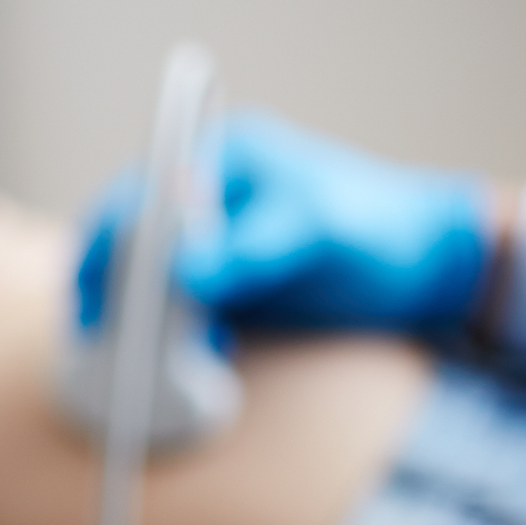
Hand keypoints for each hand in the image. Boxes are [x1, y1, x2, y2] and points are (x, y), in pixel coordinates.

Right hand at [78, 111, 491, 334]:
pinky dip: (169, 344)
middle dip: (114, 301)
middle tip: (114, 351)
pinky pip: (172, 316)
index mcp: (218, 160)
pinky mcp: (221, 287)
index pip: (132, 202)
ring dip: (140, 329)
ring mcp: (208, 244)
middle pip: (122, 249)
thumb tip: (182, 274)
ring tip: (158, 364)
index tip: (98, 308)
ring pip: (142, 288)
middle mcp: (202, 196)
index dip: (102, 254)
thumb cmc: (377, 232)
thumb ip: (249, 251)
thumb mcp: (315, 235)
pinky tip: (194, 362)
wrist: (428, 265)